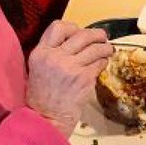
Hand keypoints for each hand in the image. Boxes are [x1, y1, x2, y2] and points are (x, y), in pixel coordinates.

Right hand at [26, 21, 112, 136]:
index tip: (78, 33)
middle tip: (102, 37)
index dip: (72, 27)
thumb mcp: (38, 68)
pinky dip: (103, 61)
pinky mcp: (84, 78)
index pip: (58, 27)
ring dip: (105, 48)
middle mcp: (55, 57)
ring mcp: (70, 67)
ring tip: (107, 50)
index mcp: (40, 53)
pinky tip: (102, 64)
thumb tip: (76, 38)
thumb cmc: (43, 95)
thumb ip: (52, 52)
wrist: (46, 118)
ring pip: (95, 47)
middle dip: (96, 34)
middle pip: (82, 34)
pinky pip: (100, 63)